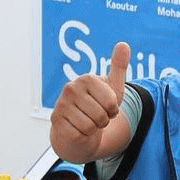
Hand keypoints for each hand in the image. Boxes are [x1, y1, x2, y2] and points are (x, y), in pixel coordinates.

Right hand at [50, 42, 129, 157]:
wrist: (80, 127)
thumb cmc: (98, 106)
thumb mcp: (113, 88)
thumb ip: (118, 67)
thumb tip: (124, 44)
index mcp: (86, 79)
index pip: (112, 102)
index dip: (114, 110)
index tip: (107, 107)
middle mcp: (70, 88)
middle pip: (102, 115)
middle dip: (104, 120)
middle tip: (97, 116)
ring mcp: (60, 104)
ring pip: (91, 125)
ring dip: (94, 128)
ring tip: (88, 122)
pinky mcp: (55, 121)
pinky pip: (80, 134)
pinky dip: (84, 135)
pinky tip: (79, 129)